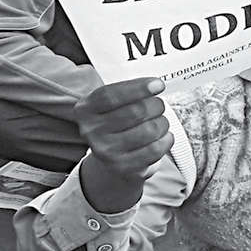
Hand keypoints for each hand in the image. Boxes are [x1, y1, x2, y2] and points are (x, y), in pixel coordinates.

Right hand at [75, 77, 171, 214]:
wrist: (112, 158)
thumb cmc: (117, 123)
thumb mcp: (112, 105)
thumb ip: (128, 92)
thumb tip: (156, 85)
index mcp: (85, 110)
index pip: (111, 96)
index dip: (138, 88)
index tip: (158, 84)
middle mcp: (91, 131)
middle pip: (136, 111)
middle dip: (156, 105)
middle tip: (159, 106)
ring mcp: (106, 151)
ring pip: (149, 130)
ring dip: (163, 123)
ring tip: (160, 122)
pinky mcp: (123, 166)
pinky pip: (155, 149)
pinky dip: (166, 139)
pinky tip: (163, 136)